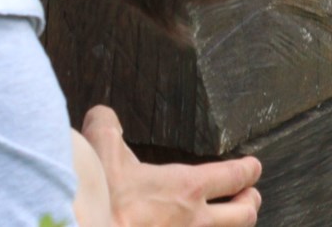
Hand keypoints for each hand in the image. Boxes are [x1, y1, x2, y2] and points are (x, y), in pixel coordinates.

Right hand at [81, 105, 262, 226]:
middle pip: (245, 215)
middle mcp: (193, 220)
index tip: (252, 167)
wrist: (79, 226)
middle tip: (249, 195)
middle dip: (251, 203)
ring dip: (231, 225)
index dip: (249, 170)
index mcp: (186, 188)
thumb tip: (104, 116)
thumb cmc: (96, 195)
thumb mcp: (100, 148)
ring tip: (229, 219)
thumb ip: (108, 126)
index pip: (235, 176)